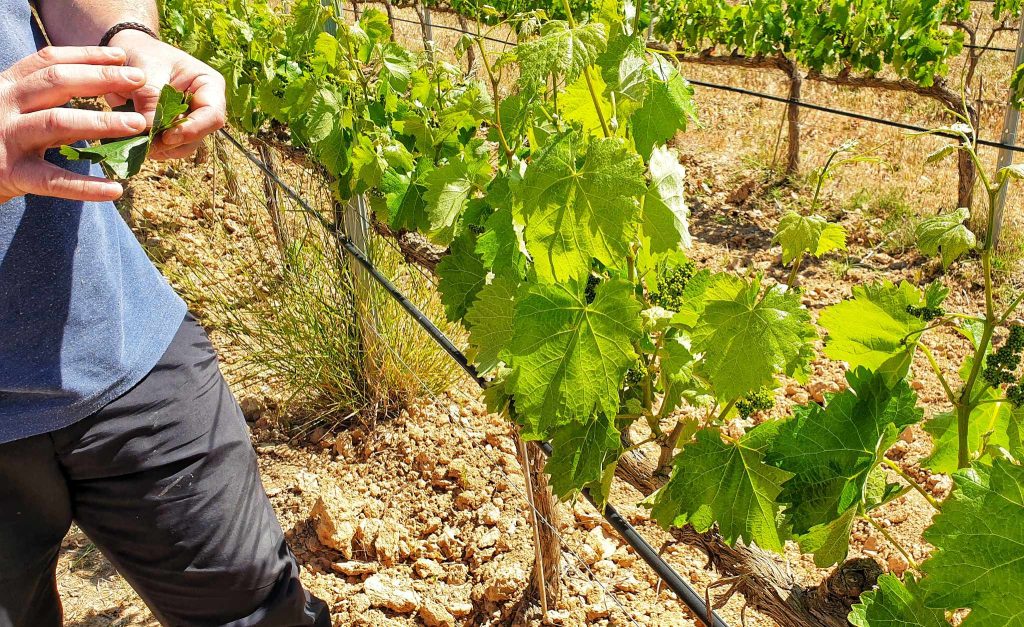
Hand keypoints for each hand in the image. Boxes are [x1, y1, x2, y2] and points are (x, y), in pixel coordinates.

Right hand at [0, 46, 147, 202]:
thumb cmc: (2, 140)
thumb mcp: (21, 112)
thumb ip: (52, 104)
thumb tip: (110, 94)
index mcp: (8, 86)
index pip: (49, 61)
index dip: (86, 56)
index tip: (120, 56)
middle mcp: (5, 105)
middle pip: (56, 83)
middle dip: (101, 78)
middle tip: (139, 80)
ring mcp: (7, 138)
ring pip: (58, 122)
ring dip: (102, 121)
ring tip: (138, 124)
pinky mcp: (12, 173)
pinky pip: (54, 180)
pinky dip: (86, 186)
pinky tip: (115, 189)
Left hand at [107, 30, 225, 159]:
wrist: (127, 57)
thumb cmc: (143, 54)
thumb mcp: (146, 70)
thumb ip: (150, 98)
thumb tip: (151, 130)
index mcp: (208, 86)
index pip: (212, 114)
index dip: (192, 129)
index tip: (166, 136)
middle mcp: (204, 107)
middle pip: (200, 135)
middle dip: (174, 142)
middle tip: (146, 144)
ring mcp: (190, 121)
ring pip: (185, 146)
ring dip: (163, 149)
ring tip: (139, 143)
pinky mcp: (174, 131)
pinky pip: (170, 148)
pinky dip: (154, 149)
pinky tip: (138, 142)